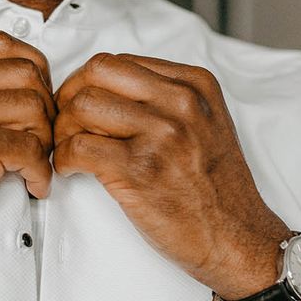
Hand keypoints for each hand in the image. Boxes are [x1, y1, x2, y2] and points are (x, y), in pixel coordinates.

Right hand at [0, 31, 53, 300]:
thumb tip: (7, 85)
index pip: (2, 43)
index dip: (33, 71)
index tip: (35, 101)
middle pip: (27, 73)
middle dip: (45, 109)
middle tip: (39, 139)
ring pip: (34, 109)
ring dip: (45, 142)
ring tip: (31, 165)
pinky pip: (31, 151)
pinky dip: (40, 173)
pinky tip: (31, 185)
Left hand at [53, 53, 289, 298]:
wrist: (238, 239)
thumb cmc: (216, 189)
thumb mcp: (206, 124)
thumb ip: (166, 98)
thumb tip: (108, 90)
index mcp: (194, 85)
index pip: (116, 62)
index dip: (85, 83)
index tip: (78, 104)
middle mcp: (180, 103)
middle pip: (94, 74)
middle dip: (68, 98)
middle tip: (65, 124)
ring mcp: (161, 135)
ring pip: (81, 107)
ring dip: (62, 130)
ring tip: (69, 150)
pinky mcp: (140, 170)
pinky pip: (78, 147)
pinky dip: (62, 159)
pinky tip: (72, 170)